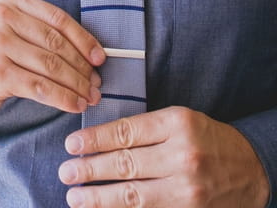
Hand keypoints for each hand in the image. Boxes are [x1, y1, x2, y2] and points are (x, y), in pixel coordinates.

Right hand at [0, 0, 104, 121]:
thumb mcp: (11, 30)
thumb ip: (41, 31)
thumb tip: (91, 53)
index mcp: (10, 1)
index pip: (56, 18)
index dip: (83, 38)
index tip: (100, 57)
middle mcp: (1, 18)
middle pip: (55, 43)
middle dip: (82, 66)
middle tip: (97, 83)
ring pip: (51, 66)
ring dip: (76, 85)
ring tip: (90, 96)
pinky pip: (40, 87)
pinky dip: (62, 98)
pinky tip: (74, 105)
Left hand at [58, 106, 269, 206]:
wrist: (251, 169)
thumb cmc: (207, 139)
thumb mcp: (181, 120)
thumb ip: (147, 128)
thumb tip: (101, 139)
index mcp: (177, 124)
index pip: (126, 132)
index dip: (95, 139)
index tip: (71, 144)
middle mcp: (182, 156)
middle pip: (126, 164)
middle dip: (90, 169)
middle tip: (66, 172)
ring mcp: (186, 189)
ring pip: (133, 195)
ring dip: (99, 197)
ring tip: (76, 197)